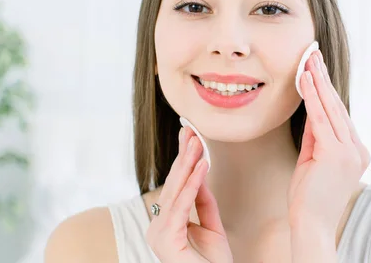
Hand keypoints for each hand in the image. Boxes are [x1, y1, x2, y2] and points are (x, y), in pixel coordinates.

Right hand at [146, 126, 232, 262]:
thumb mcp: (211, 227)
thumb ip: (204, 202)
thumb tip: (201, 172)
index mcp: (167, 224)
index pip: (176, 186)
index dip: (183, 160)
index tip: (190, 136)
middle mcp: (158, 227)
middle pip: (174, 185)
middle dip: (184, 156)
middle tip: (191, 130)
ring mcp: (159, 234)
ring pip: (176, 192)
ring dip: (188, 164)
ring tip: (197, 143)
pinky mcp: (166, 240)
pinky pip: (181, 207)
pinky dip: (193, 185)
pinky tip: (201, 167)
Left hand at [287, 50, 370, 233]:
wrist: (311, 225)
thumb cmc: (308, 197)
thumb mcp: (312, 159)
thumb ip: (315, 136)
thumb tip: (312, 109)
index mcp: (356, 152)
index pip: (338, 114)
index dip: (326, 89)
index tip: (316, 68)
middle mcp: (357, 149)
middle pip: (337, 106)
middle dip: (323, 78)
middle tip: (313, 53)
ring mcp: (350, 151)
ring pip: (331, 108)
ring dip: (318, 81)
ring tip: (308, 59)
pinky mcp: (337, 153)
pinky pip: (321, 118)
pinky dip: (312, 96)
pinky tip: (305, 79)